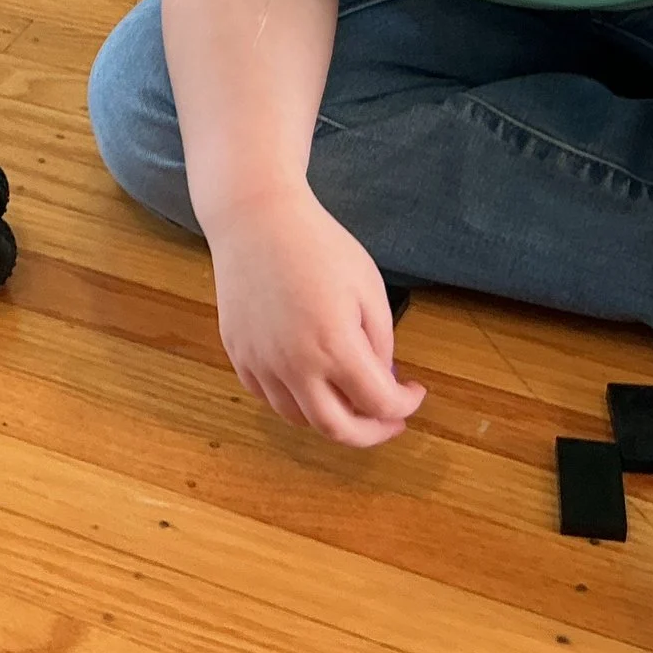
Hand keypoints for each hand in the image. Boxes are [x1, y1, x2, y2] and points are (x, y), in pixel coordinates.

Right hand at [207, 198, 422, 446]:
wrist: (256, 219)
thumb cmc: (317, 245)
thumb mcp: (368, 288)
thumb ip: (380, 342)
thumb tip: (381, 378)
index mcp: (334, 347)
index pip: (379, 404)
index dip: (405, 406)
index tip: (413, 392)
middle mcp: (294, 365)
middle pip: (337, 431)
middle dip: (371, 433)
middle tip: (388, 420)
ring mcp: (261, 363)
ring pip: (299, 419)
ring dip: (330, 418)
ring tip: (348, 398)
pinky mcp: (239, 354)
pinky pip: (268, 396)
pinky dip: (294, 400)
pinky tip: (310, 379)